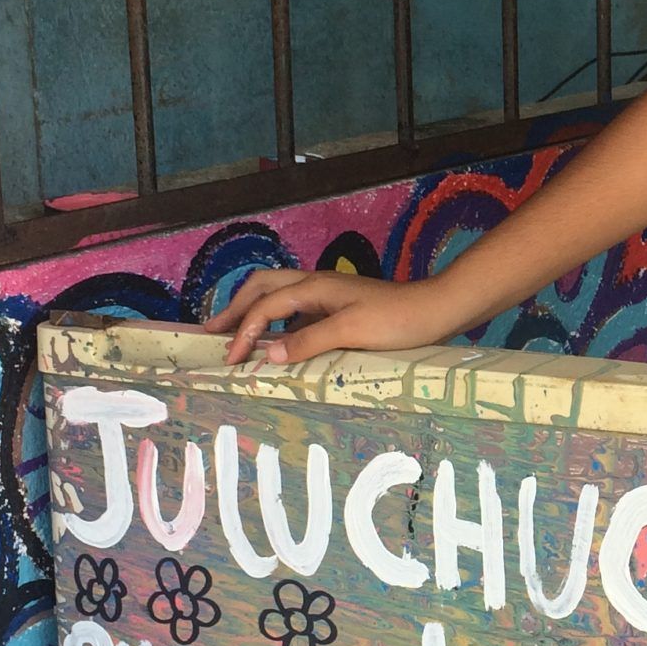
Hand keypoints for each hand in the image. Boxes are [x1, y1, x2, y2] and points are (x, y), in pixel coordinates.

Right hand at [199, 268, 466, 367]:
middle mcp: (315, 285)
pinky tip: (274, 341)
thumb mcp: (350, 332)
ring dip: (252, 311)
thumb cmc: (396, 320)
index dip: (243, 332)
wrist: (435, 311)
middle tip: (211, 332)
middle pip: (262, 288)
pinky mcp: (338, 306)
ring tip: (232, 332)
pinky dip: (276, 322)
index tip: (229, 361)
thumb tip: (266, 355)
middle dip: (234, 308)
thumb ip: (307, 342)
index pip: (264, 307)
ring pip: (277, 295)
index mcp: (314, 287)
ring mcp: (327, 294)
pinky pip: (296, 310)